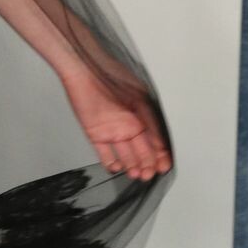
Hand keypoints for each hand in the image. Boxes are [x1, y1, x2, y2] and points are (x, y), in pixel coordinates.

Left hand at [60, 65, 172, 181]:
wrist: (84, 72)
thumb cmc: (113, 78)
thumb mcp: (139, 101)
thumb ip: (150, 124)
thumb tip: (161, 143)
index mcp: (142, 117)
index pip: (154, 141)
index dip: (160, 155)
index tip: (164, 166)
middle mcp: (128, 125)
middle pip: (140, 151)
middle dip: (147, 164)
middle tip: (150, 175)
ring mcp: (112, 131)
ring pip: (125, 154)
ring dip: (132, 166)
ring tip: (137, 175)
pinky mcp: (95, 133)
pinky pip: (104, 153)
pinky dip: (110, 162)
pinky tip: (117, 168)